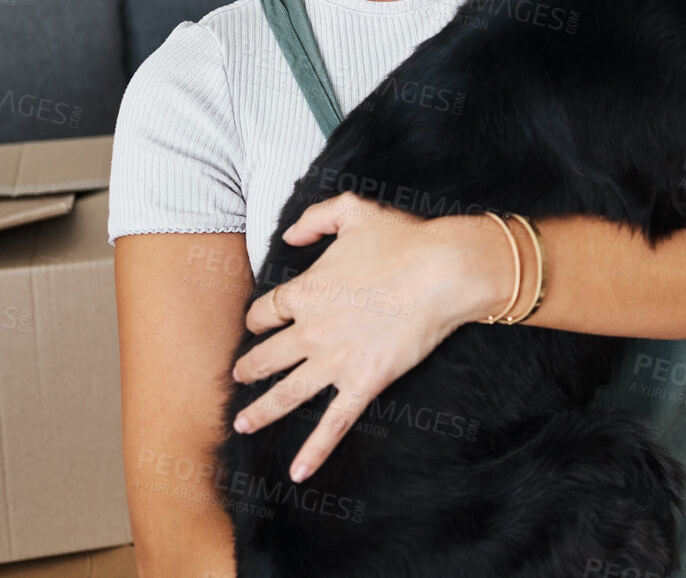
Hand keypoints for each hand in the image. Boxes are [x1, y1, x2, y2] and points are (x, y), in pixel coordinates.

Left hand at [229, 193, 508, 481]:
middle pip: (266, 357)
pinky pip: (333, 424)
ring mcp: (335, 361)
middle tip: (241, 376)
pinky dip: (314, 451)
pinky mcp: (363, 383)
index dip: (258, 319)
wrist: (444, 271)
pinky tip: (298, 473)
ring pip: (287, 394)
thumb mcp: (354, 211)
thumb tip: (289, 235)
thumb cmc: (405, 239)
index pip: (266, 312)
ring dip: (261, 412)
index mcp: (306, 291)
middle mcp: (311, 331)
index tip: (258, 324)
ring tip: (243, 424)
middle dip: (249, 368)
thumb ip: (315, 219)